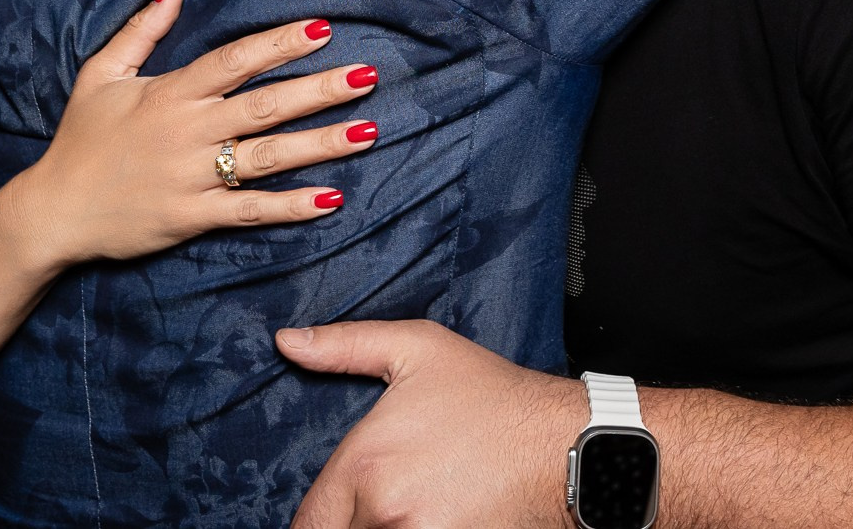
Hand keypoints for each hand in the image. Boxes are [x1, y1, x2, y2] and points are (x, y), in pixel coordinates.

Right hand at [0, 0, 382, 271]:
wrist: (53, 210)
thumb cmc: (80, 139)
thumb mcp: (102, 74)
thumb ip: (142, 30)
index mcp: (170, 93)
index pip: (234, 60)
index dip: (278, 44)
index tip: (321, 29)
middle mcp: (187, 132)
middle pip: (264, 105)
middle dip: (318, 89)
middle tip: (367, 75)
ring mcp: (192, 177)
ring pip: (267, 157)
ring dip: (320, 144)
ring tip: (367, 130)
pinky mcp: (193, 218)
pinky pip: (250, 211)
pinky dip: (291, 206)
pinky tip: (331, 198)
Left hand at [278, 320, 577, 528]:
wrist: (564, 444)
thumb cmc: (494, 396)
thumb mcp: (417, 349)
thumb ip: (345, 346)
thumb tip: (287, 341)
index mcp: (364, 464)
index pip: (309, 521)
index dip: (320, 519)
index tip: (339, 511)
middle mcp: (384, 512)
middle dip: (354, 524)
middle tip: (389, 500)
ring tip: (413, 508)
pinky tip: (433, 518)